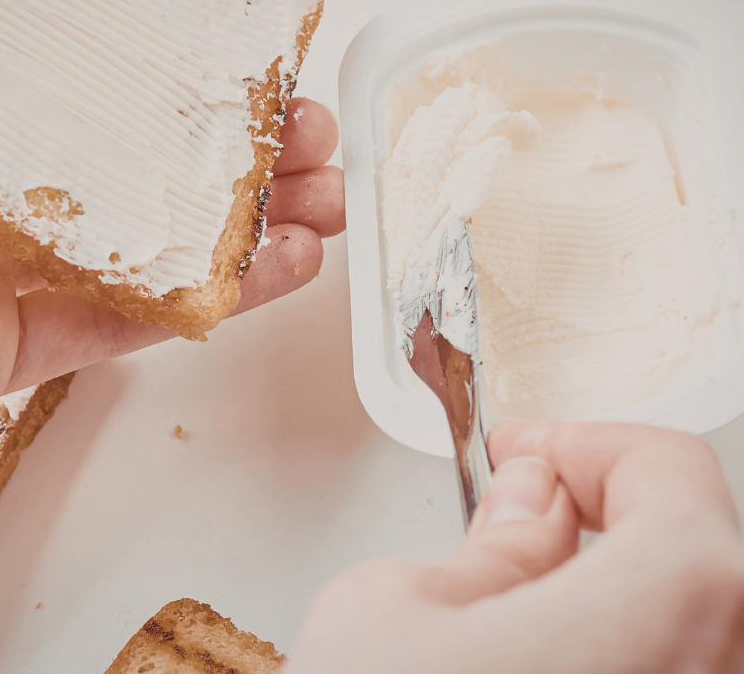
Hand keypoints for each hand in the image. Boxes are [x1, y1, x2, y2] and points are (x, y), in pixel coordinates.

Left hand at [0, 0, 344, 471]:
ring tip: (324, 203)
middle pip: (141, 165)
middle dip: (240, 151)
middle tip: (307, 134)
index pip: (90, 75)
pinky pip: (128, 321)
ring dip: (249, 226)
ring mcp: (4, 264)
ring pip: (154, 244)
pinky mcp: (9, 345)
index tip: (248, 53)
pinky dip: (213, 298)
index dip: (179, 65)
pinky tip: (278, 268)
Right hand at [285, 422, 743, 673]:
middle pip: (701, 551)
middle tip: (529, 506)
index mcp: (658, 618)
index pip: (674, 477)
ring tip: (528, 587)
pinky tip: (548, 656)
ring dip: (619, 579)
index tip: (524, 454)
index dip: (589, 445)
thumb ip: (492, 542)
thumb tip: (533, 498)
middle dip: (610, 507)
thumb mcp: (396, 607)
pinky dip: (625, 646)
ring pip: (696, 623)